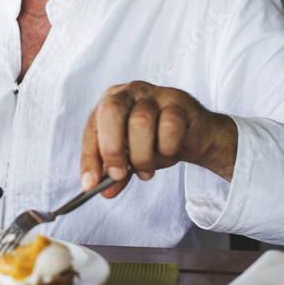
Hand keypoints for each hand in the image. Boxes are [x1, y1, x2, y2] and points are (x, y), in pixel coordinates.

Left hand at [79, 81, 237, 197]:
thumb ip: (117, 174)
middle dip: (112, 149)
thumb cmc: (157, 142)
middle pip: (111, 113)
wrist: (194, 136)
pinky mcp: (179, 100)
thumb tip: (105, 191)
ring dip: (143, 156)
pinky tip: (169, 152)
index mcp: (110, 103)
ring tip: (148, 170)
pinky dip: (167, 148)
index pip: (92, 129)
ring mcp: (154, 94)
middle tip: (119, 175)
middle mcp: (129, 93)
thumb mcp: (132, 160)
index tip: (91, 184)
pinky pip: (169, 127)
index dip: (89, 158)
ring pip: (140, 123)